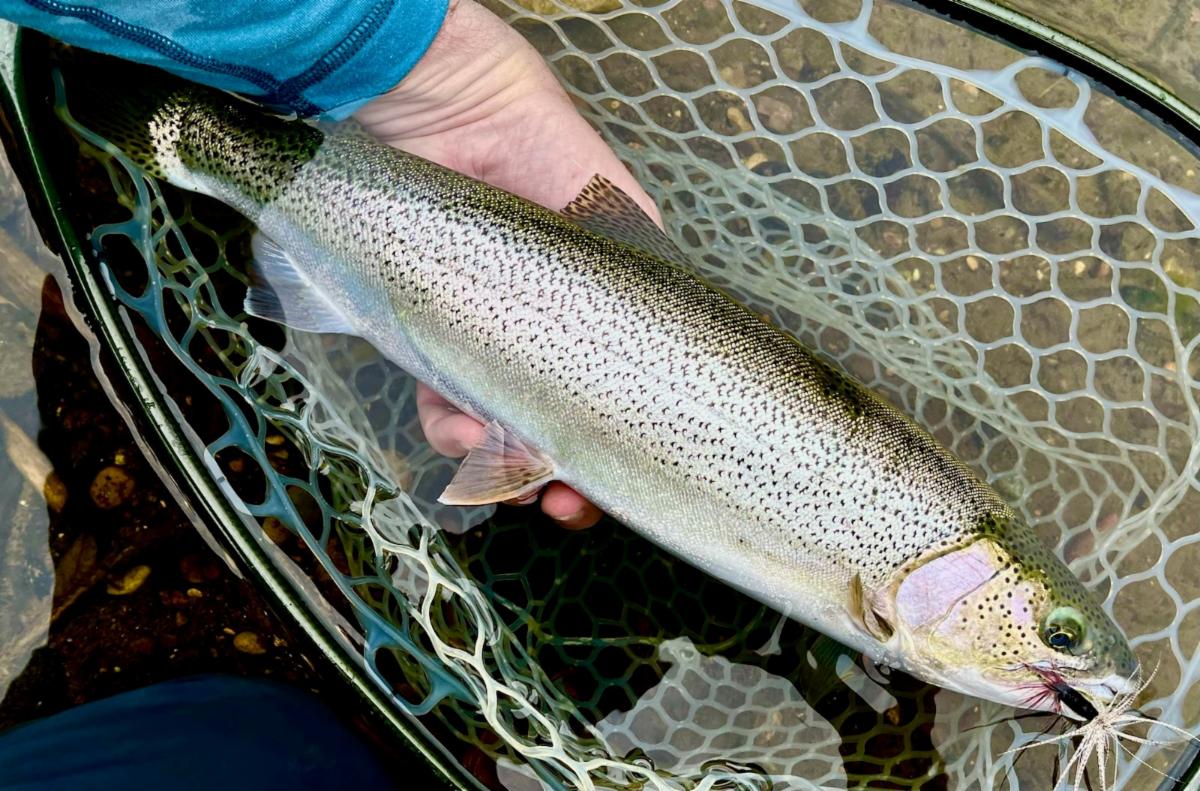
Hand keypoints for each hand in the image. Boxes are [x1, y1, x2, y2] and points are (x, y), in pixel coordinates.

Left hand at [354, 0, 656, 528]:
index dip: (609, 438)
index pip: (607, 382)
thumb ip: (636, 255)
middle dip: (556, 470)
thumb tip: (678, 330)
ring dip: (496, 458)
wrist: (417, 96)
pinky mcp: (420, 325)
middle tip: (563, 503)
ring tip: (494, 460)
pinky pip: (436, 390)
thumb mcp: (602, 194)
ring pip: (492, 417)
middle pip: (550, 413)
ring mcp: (478, 328)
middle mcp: (534, 322)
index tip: (608, 485)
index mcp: (586, 298)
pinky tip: (455, 425)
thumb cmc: (521, 132)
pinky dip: (447, 419)